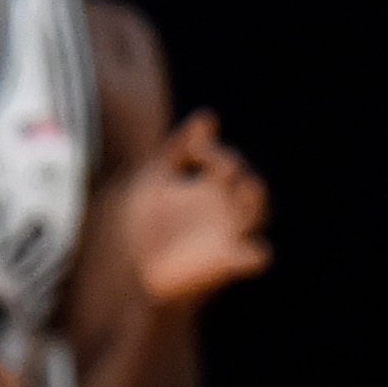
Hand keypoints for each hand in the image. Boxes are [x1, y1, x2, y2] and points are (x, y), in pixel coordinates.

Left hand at [119, 110, 270, 307]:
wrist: (129, 270)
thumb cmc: (143, 224)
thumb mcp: (155, 180)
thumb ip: (179, 149)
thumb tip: (208, 115)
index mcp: (210, 189)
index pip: (228, 163)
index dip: (216, 153)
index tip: (193, 149)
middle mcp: (224, 210)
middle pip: (251, 185)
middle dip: (238, 173)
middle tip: (219, 166)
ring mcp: (229, 235)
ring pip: (258, 214)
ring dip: (252, 202)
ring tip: (238, 191)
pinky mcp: (227, 263)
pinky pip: (257, 256)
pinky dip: (254, 251)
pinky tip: (243, 246)